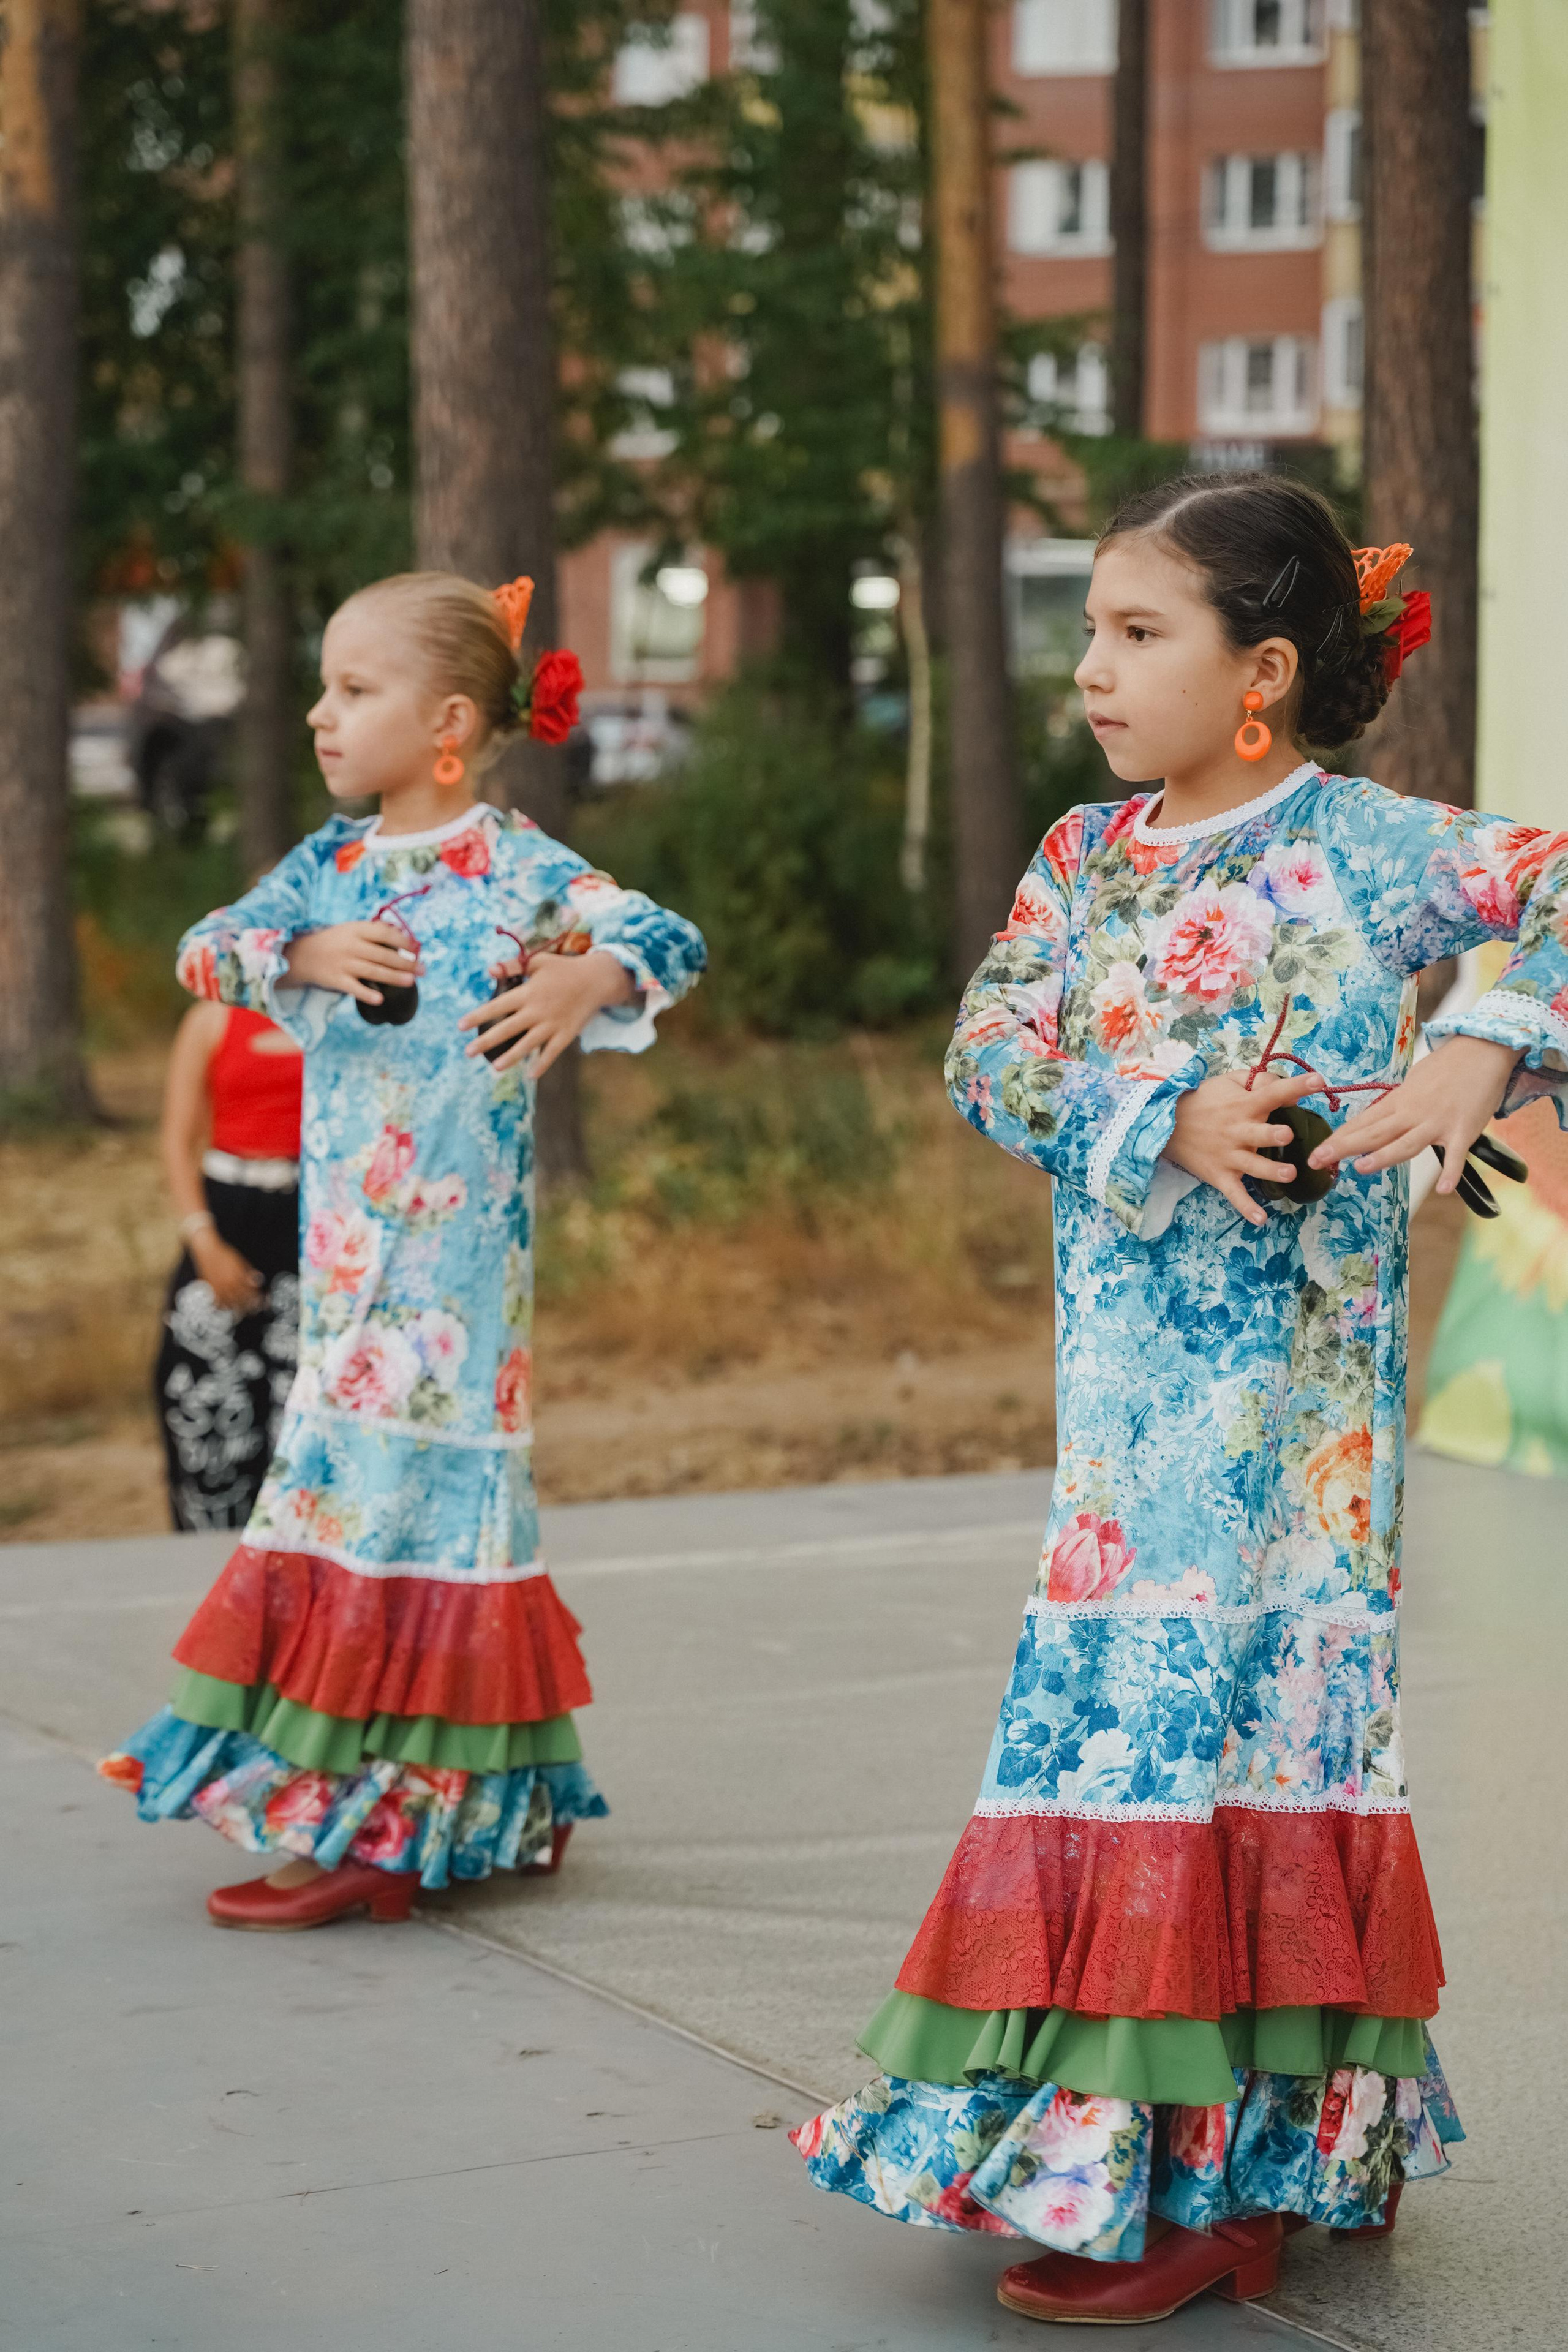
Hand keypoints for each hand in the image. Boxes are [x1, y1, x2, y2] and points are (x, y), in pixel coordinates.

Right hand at [191, 1230, 263, 1314]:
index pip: (250, 1292)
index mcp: (237, 1277)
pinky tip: (226, 1307)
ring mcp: (218, 1288)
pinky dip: (222, 1306)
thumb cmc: (224, 1254)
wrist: (207, 1250)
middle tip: (253, 1310)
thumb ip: (249, 1273)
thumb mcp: (241, 1261)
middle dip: (248, 1307)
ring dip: (236, 1309)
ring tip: (241, 1312)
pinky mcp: (210, 1289)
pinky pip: (217, 1302)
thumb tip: (257, 1281)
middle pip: (240, 1301)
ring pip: (229, 1304)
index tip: (260, 1302)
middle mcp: (228, 1284)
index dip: (256, 1299)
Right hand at [282, 922, 420, 1004]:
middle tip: (423, 970)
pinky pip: (354, 988)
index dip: (403, 940)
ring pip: (373, 971)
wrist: (302, 954)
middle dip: (406, 962)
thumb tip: (402, 933)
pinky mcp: (336, 980)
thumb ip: (373, 931)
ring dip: (393, 977)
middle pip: (383, 954)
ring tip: (411, 981)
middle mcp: (351, 945)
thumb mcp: (351, 929)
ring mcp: (343, 963)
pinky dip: (367, 993)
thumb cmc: (335, 942)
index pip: (384, 933)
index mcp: (356, 930)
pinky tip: (380, 999)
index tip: (417, 948)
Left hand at [458, 948, 634, 1075]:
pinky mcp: (566, 1033)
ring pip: (528, 1044)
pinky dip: (542, 1064)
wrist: (597, 979)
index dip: (478, 1015)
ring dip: (511, 1057)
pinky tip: (530, 1075)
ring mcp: (552, 1024)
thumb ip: (513, 966)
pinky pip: (552, 1052)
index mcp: (528, 992)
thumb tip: (489, 970)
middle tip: (468, 1052)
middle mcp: (537, 1010)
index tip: (460, 1026)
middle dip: (486, 1041)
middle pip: (507, 1028)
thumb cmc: (564, 969)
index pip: (497, 1005)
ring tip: (495, 1068)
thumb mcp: (538, 961)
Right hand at [1166, 1070, 1322, 1228]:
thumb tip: (1291, 1092)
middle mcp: (1238, 1131)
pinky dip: (1245, 1207)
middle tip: (1286, 1135)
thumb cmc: (1205, 1101)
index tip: (1317, 1081)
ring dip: (1270, 1171)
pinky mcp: (1220, 1175)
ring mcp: (1229, 1156)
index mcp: (1244, 1105)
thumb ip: (1260, 1082)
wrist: (1166, 1125)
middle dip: (1273, 1135)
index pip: (1272, 1093)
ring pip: (1252, 1165)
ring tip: (1288, 1174)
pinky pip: (1234, 1194)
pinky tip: (1260, 1219)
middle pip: (1259, 1134)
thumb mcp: (1229, 1082)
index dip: (1296, 1086)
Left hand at [1308, 1035, 1520, 1191]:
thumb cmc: (1447, 1067)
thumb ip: (1397, 1103)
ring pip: (1406, 1143)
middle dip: (1344, 1147)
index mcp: (1399, 1101)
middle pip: (1374, 1133)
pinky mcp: (1463, 1130)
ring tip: (1361, 1168)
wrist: (1482, 1051)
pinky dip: (1451, 1172)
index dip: (1339, 1138)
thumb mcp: (1414, 1082)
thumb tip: (1378, 1117)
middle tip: (1316, 1160)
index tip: (1317, 1152)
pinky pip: (1456, 1155)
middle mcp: (1413, 1112)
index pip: (1363, 1122)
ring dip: (1384, 1156)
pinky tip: (1443, 1189)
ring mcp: (1437, 1122)